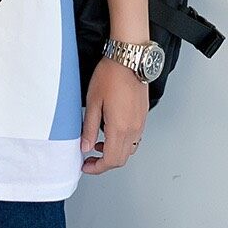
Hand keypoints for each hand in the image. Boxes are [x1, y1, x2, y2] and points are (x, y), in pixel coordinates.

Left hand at [80, 55, 148, 173]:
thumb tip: (85, 147)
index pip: (111, 160)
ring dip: (113, 153)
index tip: (86, 166)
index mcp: (119, 127)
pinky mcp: (143, 116)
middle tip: (89, 159)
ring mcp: (140, 123)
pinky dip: (122, 143)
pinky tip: (110, 133)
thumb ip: (88, 128)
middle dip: (104, 163)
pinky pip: (135, 138)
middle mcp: (133, 128)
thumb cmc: (110, 76)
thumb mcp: (92, 102)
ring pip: (129, 150)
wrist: (128, 60)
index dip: (97, 167)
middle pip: (121, 159)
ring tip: (97, 145)